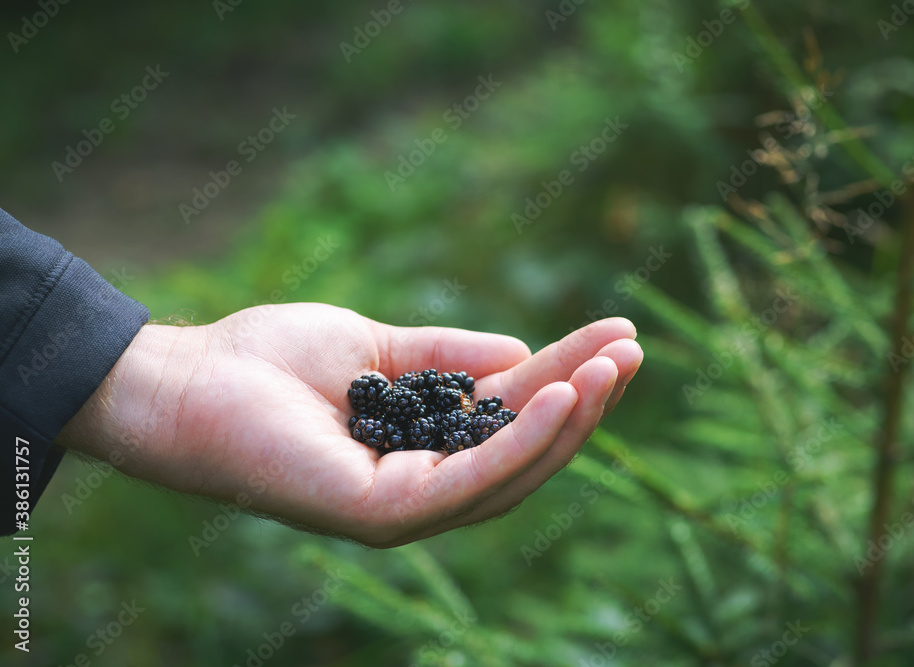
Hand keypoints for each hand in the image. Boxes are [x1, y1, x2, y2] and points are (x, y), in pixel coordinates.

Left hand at [56, 303, 642, 546]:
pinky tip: (564, 394)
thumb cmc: (271, 362)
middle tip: (632, 348)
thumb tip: (521, 354)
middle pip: (526, 450)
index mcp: (425, 448)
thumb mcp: (383, 348)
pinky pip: (472, 477)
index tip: (615, 336)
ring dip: (570, 419)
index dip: (568, 379)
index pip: (513, 419)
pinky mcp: (385, 512)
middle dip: (584, 400)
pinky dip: (523, 438)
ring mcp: (407, 507)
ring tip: (614, 365)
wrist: (187, 382)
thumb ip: (450, 357)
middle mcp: (424, 486)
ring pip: (513, 471)